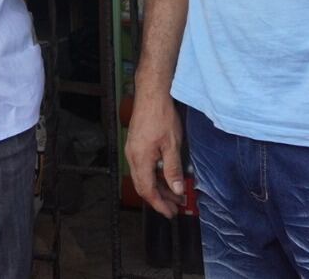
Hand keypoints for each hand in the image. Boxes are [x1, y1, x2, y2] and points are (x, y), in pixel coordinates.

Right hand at [124, 92, 187, 215]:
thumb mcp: (172, 144)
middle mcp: (132, 157)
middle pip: (143, 186)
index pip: (148, 190)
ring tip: (174, 193)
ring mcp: (132, 150)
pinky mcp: (135, 144)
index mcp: (140, 159)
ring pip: (142, 177)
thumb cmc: (161, 116)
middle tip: (175, 207)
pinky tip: (165, 175)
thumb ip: (173, 169)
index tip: (170, 213)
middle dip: (159, 199)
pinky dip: (154, 176)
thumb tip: (176, 190)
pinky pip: (142, 167)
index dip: (159, 204)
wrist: (151, 94)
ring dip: (158, 187)